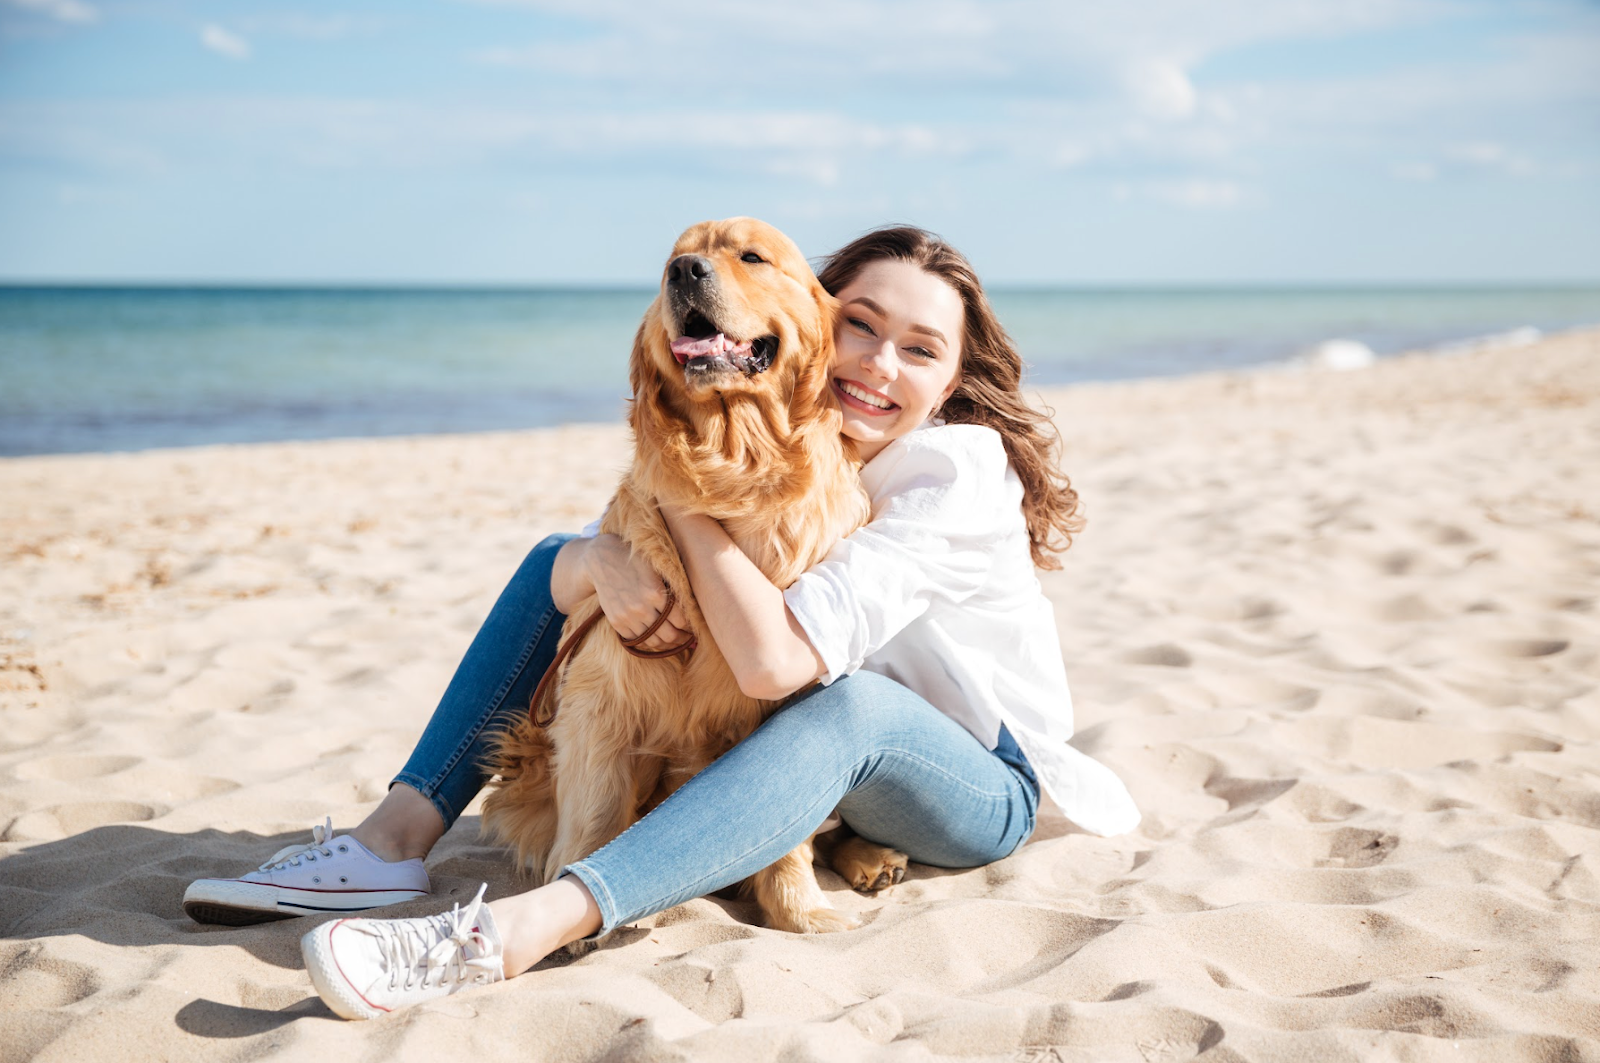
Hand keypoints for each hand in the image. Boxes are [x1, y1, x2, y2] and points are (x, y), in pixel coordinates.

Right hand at [582, 534, 691, 652]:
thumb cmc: (636, 561)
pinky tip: (655, 637)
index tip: (694, 627)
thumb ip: (672, 590)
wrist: (602, 560)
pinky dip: (647, 641)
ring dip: (667, 644)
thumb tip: (693, 608)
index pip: (681, 620)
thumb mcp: (658, 570)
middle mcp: (642, 608)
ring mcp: (627, 617)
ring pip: (653, 641)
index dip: (690, 626)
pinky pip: (636, 640)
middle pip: (670, 635)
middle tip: (688, 638)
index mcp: (656, 594)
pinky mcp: (616, 622)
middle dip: (682, 639)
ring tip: (674, 641)